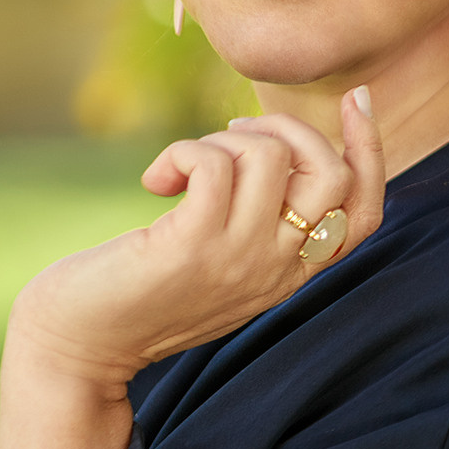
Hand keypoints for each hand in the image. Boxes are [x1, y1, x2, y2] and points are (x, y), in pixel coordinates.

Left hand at [8, 87, 386, 389]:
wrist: (78, 349)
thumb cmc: (138, 294)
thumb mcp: (216, 261)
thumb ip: (255, 222)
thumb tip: (269, 143)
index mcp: (290, 274)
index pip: (364, 214)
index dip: (370, 151)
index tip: (357, 99)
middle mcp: (276, 269)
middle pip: (332, 175)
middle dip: (288, 128)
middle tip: (232, 136)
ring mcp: (238, 259)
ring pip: (270, 157)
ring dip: (222, 139)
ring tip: (183, 165)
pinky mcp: (192, 246)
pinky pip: (211, 163)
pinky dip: (183, 152)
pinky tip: (155, 181)